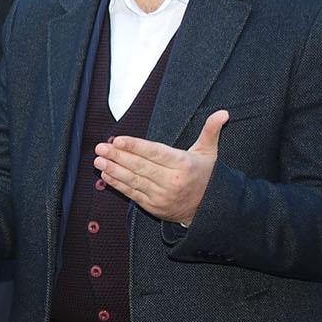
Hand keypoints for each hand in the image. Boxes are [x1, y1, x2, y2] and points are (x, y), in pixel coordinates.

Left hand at [94, 110, 227, 225]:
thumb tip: (223, 113)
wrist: (210, 209)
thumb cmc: (205, 175)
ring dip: (114, 170)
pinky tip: (106, 174)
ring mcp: (161, 196)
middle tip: (101, 147)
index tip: (119, 140)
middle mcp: (172, 181)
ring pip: (134, 181)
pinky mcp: (154, 206)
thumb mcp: (209, 152)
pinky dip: (118, 184)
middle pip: (141, 167)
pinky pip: (133, 194)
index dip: (136, 146)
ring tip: (98, 160)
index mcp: (183, 164)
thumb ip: (210, 131)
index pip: (156, 153)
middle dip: (118, 156)